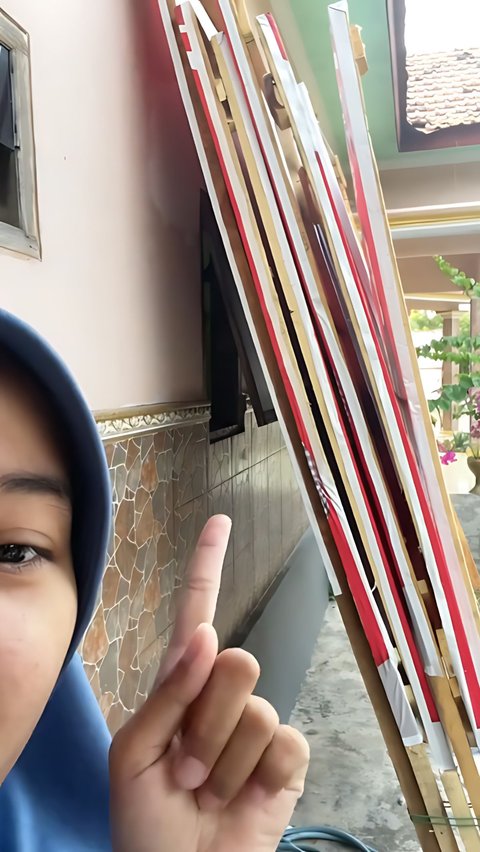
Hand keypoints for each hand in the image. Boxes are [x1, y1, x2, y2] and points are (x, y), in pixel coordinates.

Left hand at [109, 515, 309, 851]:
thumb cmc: (145, 818)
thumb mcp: (135, 752)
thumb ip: (168, 692)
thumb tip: (205, 635)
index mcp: (181, 683)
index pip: (197, 610)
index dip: (207, 564)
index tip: (219, 521)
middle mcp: (223, 694)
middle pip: (234, 662)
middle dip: (203, 722)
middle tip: (184, 767)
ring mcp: (256, 725)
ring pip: (253, 709)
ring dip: (221, 760)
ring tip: (206, 789)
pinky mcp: (286, 759)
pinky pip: (282, 743)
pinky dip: (254, 779)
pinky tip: (241, 797)